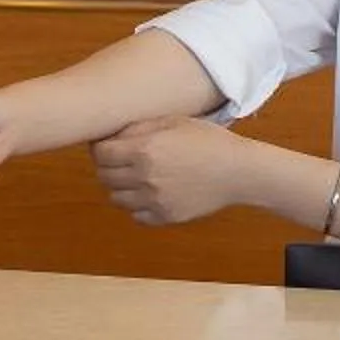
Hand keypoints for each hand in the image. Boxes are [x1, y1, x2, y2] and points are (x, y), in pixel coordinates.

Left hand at [91, 115, 250, 225]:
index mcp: (144, 150)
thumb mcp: (173, 122)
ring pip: (116, 198)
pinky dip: (137, 206)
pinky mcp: (165, 217)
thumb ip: (139, 128)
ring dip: (121, 187)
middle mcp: (144, 178)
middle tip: (121, 159)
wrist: (239, 171)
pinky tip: (151, 192)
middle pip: (104, 176)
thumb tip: (111, 134)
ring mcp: (154, 201)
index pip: (101, 153)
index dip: (101, 148)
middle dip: (108, 166)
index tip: (108, 145)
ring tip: (137, 176)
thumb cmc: (209, 141)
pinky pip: (136, 215)